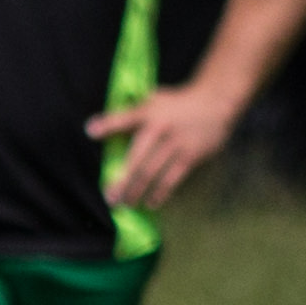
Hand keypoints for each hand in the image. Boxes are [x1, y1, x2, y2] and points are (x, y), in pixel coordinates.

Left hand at [91, 86, 240, 206]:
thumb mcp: (155, 100)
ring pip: (152, 172)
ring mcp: (177, 143)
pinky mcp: (191, 155)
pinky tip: (151, 202)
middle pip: (137, 158)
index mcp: (150, 111)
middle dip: (122, 180)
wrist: (215, 103)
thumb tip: (101, 129)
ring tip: (127, 204)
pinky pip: (173, 178)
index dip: (108, 124)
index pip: (126, 117)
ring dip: (137, 191)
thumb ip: (132, 114)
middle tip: (110, 197)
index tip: (90, 131)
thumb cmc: (178, 104)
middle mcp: (161, 127)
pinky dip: (161, 192)